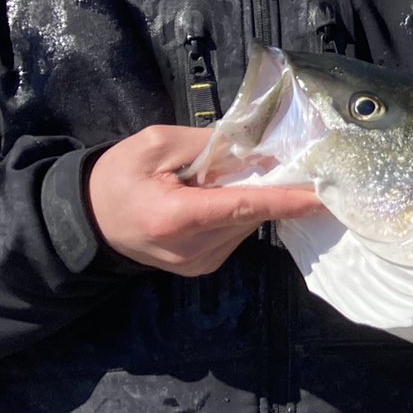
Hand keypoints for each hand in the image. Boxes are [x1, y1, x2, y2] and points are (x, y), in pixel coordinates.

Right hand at [89, 125, 325, 275]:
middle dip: (265, 185)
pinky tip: (210, 199)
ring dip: (247, 198)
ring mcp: (200, 264)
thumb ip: (212, 146)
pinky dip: (236, 212)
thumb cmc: (118, 177)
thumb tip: (261, 152)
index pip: (245, 208)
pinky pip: (236, 233)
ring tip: (212, 181)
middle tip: (261, 159)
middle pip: (251, 213)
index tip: (324, 197)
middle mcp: (193, 250)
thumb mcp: (157, 145)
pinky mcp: (205, 267)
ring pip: (248, 223)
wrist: (87, 220)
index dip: (287, 200)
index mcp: (177, 219)